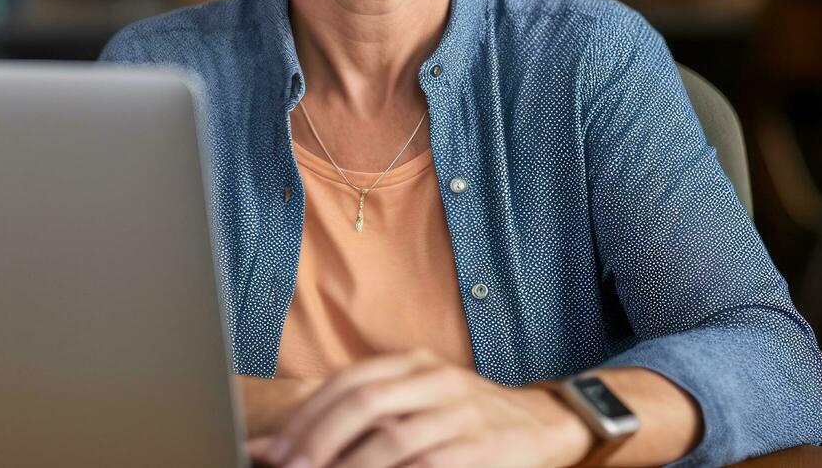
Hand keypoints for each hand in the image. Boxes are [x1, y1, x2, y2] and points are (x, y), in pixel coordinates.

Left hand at [244, 348, 592, 467]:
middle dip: (319, 440)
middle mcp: (437, 380)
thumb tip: (284, 444)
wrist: (548, 422)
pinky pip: (431, 464)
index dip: (306, 416)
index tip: (273, 449)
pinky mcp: (485, 447)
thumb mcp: (420, 402)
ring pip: (395, 438)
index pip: (348, 382)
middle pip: (365, 403)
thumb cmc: (468, 419)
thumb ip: (365, 416)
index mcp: (415, 364)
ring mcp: (462, 413)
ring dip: (351, 465)